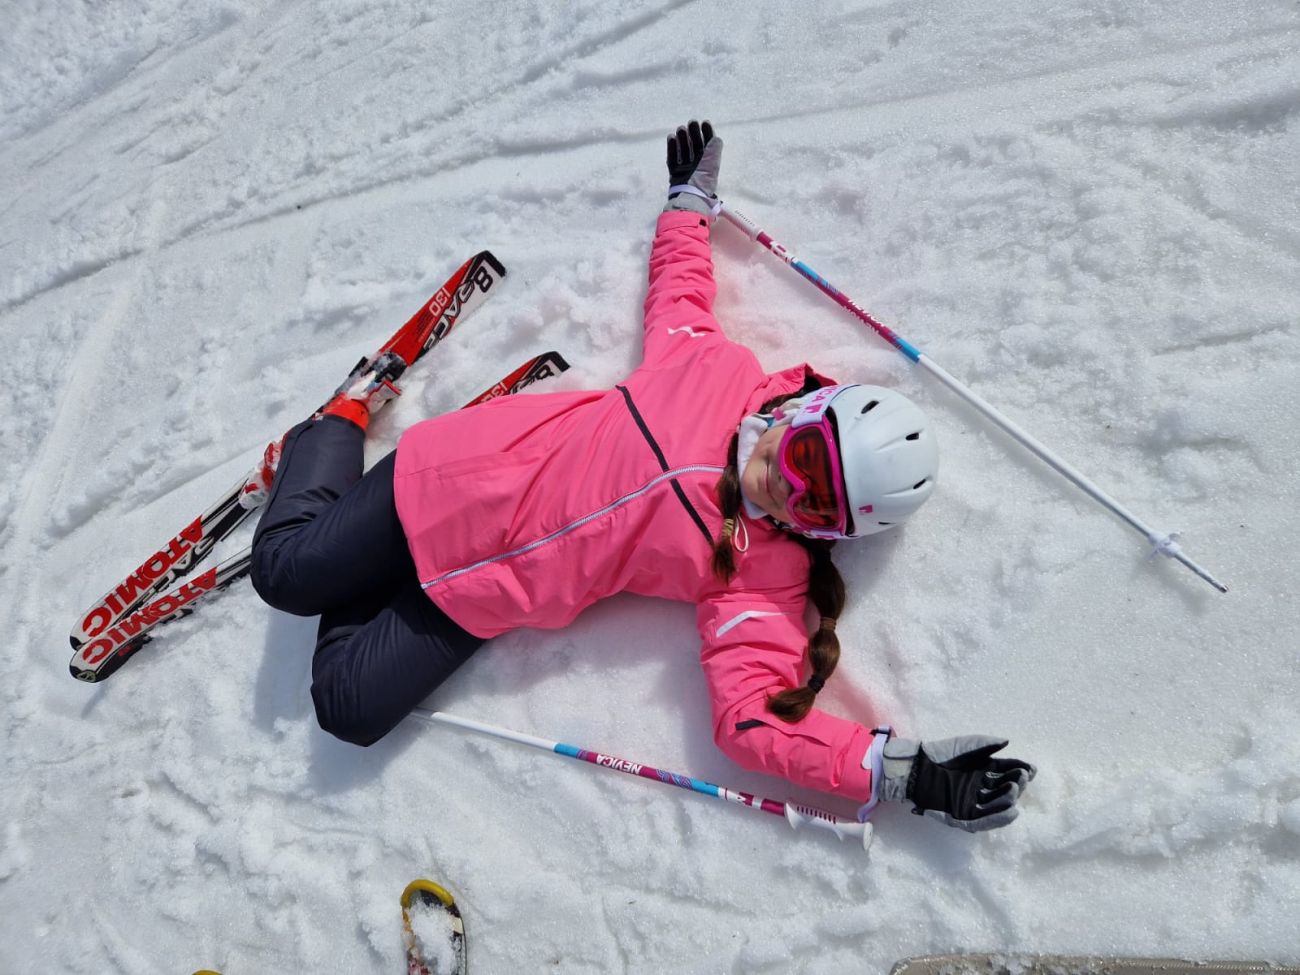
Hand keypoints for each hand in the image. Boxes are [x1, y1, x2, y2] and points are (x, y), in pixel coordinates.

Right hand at [664, 120, 722, 213]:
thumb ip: (714, 149)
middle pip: (695, 147)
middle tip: (691, 123)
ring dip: (682, 139)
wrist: (689, 195)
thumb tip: (716, 138)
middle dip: (693, 134)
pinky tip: (671, 137)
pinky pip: (672, 158)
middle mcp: (697, 166)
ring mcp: (685, 169)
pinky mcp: (675, 173)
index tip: (704, 122)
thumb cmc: (702, 179)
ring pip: (683, 151)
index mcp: (708, 164)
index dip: (707, 134)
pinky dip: (672, 147)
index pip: (708, 146)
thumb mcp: (712, 163)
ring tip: (680, 129)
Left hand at [880, 735, 1035, 831]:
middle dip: (1015, 784)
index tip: (1032, 769)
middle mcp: (980, 788)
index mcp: (983, 771)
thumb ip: (986, 744)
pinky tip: (1012, 813)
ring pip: (996, 805)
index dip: (1020, 771)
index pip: (1006, 772)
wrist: (917, 768)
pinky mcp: (962, 816)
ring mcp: (972, 803)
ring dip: (1008, 800)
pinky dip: (998, 818)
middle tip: (1021, 778)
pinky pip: (983, 821)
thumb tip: (1007, 742)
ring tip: (1015, 791)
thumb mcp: (966, 746)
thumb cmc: (940, 754)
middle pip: (1004, 789)